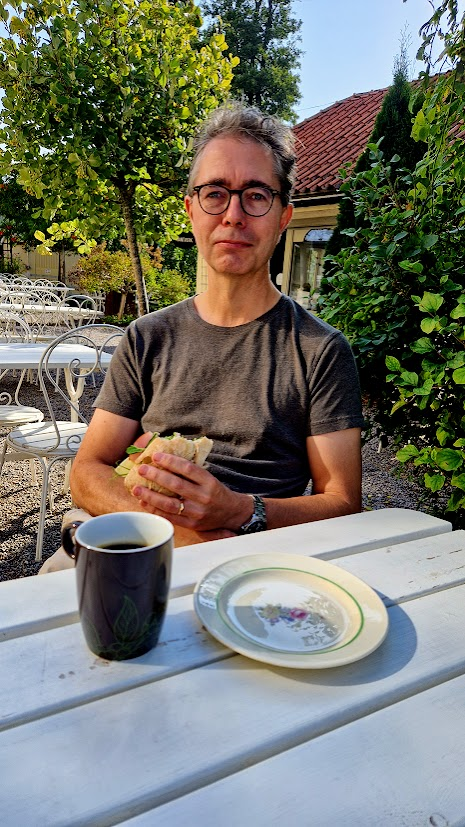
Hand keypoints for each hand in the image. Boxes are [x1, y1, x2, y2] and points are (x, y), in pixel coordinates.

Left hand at [130, 450, 251, 531]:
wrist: (231, 513)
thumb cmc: (216, 492)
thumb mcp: (209, 478)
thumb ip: (191, 472)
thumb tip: (164, 460)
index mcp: (209, 481)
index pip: (188, 469)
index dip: (170, 461)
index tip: (156, 456)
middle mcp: (204, 497)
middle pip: (176, 485)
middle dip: (156, 476)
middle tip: (142, 469)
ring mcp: (197, 512)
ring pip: (170, 504)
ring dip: (151, 495)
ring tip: (137, 488)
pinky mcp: (192, 524)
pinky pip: (170, 517)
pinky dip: (155, 509)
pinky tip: (144, 502)